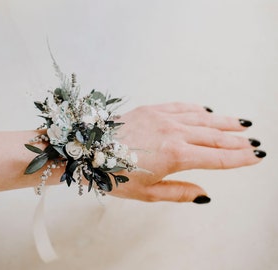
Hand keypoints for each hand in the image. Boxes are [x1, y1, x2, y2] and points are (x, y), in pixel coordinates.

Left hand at [110, 103, 265, 202]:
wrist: (86, 150)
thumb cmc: (114, 174)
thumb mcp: (147, 193)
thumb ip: (179, 193)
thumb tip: (205, 194)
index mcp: (175, 156)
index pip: (217, 158)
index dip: (238, 159)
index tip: (255, 157)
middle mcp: (173, 133)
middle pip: (214, 137)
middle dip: (236, 140)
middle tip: (253, 141)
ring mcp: (162, 117)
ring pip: (202, 119)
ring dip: (223, 122)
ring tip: (240, 124)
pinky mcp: (151, 109)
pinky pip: (181, 107)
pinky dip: (197, 109)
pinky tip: (207, 111)